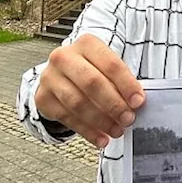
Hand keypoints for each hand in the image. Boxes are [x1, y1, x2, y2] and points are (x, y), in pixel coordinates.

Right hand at [33, 34, 145, 148]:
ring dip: (101, 121)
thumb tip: (136, 103)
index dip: (126, 85)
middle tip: (128, 119)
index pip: (110, 64)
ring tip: (117, 131)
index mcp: (86, 44)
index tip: (138, 102)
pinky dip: (87, 131)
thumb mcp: (105, 66)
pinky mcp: (43, 98)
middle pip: (92, 83)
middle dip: (113, 104)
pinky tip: (101, 139)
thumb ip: (120, 81)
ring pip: (78, 102)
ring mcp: (50, 77)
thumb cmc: (91, 69)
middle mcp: (64, 57)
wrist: (60, 74)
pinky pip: (67, 118)